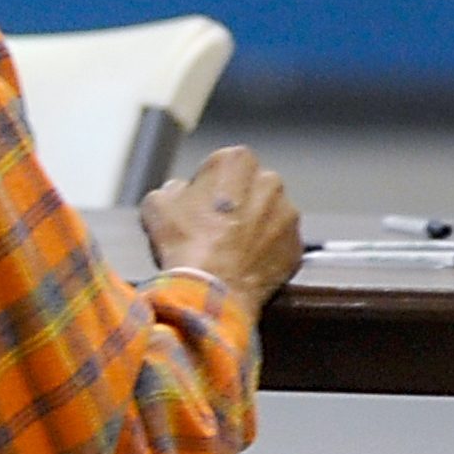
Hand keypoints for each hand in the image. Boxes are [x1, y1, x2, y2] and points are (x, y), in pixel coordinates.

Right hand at [140, 144, 301, 309]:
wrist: (210, 291)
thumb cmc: (187, 246)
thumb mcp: (157, 205)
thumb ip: (172, 189)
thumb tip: (177, 193)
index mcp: (237, 162)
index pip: (223, 165)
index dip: (208, 187)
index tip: (199, 205)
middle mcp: (269, 181)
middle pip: (251, 188)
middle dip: (237, 204)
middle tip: (215, 229)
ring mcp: (287, 214)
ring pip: (268, 215)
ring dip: (254, 227)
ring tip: (230, 250)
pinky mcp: (296, 245)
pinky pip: (280, 244)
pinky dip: (267, 252)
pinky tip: (245, 264)